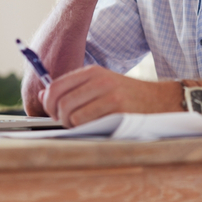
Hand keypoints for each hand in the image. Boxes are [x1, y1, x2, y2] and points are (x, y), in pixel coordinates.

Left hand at [39, 65, 179, 127]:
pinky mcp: (116, 108)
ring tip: (84, 125)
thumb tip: (43, 95)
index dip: (48, 104)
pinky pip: (85, 122)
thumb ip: (73, 89)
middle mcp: (98, 80)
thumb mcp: (100, 85)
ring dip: (72, 126)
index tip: (54, 113)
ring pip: (69, 114)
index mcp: (92, 72)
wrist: (158, 100)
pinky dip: (84, 129)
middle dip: (58, 117)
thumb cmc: (126, 96)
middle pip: (59, 102)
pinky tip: (95, 126)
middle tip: (69, 123)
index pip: (55, 86)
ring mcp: (108, 93)